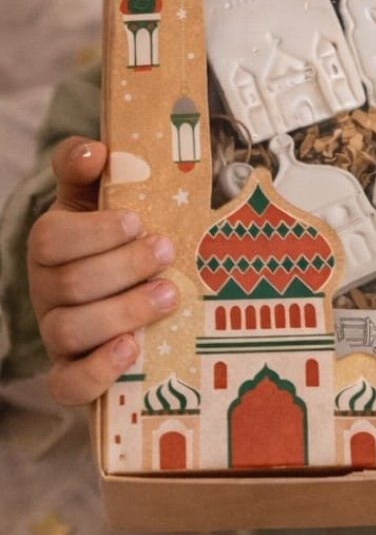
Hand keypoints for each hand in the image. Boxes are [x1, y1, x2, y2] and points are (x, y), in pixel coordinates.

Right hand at [27, 137, 178, 405]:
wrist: (127, 294)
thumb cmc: (116, 241)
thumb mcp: (98, 199)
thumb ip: (86, 169)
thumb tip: (94, 149)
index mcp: (50, 246)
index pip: (51, 238)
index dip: (93, 231)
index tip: (135, 220)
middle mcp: (47, 292)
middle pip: (70, 284)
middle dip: (124, 266)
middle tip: (168, 251)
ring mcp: (58, 336)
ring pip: (71, 331)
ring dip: (124, 311)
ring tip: (169, 294)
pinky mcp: (73, 376)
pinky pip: (67, 385)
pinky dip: (98, 370)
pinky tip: (132, 349)